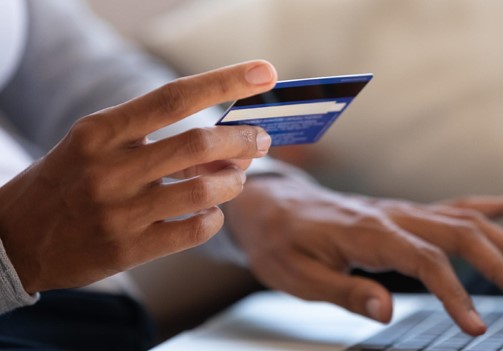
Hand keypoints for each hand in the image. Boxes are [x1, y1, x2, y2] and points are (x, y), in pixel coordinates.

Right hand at [0, 60, 276, 293]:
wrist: (16, 239)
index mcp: (100, 131)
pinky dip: (213, 218)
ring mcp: (119, 212)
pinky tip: (209, 212)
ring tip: (236, 179)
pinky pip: (194, 230)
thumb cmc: (68, 181)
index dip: (224, 82)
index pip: (173, 97)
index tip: (263, 73)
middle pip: (199, 145)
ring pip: (204, 190)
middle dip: (243, 140)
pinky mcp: (128, 249)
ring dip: (233, 182)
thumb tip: (225, 141)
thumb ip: (154, 137)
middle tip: (260, 140)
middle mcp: (109, 168)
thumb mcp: (96, 145)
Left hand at [224, 177, 502, 335]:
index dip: (455, 295)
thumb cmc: (280, 242)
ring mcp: (402, 210)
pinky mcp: (404, 213)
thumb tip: (388, 311)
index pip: (424, 262)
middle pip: (459, 235)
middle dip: (502, 265)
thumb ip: (345, 291)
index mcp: (368, 232)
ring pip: (466, 219)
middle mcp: (393, 215)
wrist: (271, 205)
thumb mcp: (299, 276)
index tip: (478, 327)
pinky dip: (494, 205)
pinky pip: (456, 206)